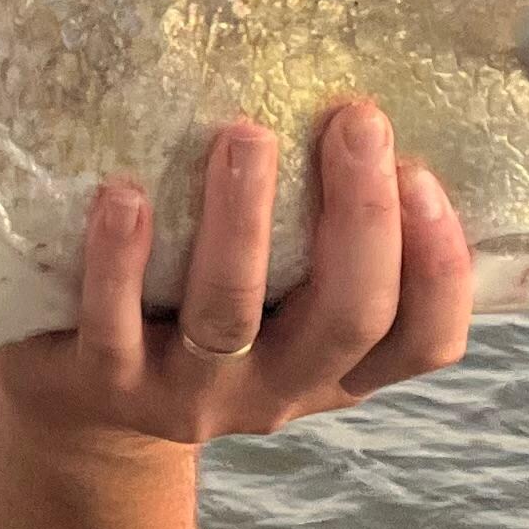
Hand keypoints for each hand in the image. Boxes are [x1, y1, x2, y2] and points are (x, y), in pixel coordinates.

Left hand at [0, 100, 471, 446]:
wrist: (88, 410)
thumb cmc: (201, 316)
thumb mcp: (280, 300)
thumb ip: (321, 241)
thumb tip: (365, 118)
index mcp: (336, 366)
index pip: (424, 340)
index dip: (440, 268)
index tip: (421, 172)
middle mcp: (279, 388)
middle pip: (348, 315)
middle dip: (362, 215)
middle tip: (356, 121)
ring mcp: (192, 393)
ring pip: (231, 312)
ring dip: (241, 220)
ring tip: (245, 136)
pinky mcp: (108, 383)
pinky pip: (115, 325)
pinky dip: (120, 259)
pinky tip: (124, 195)